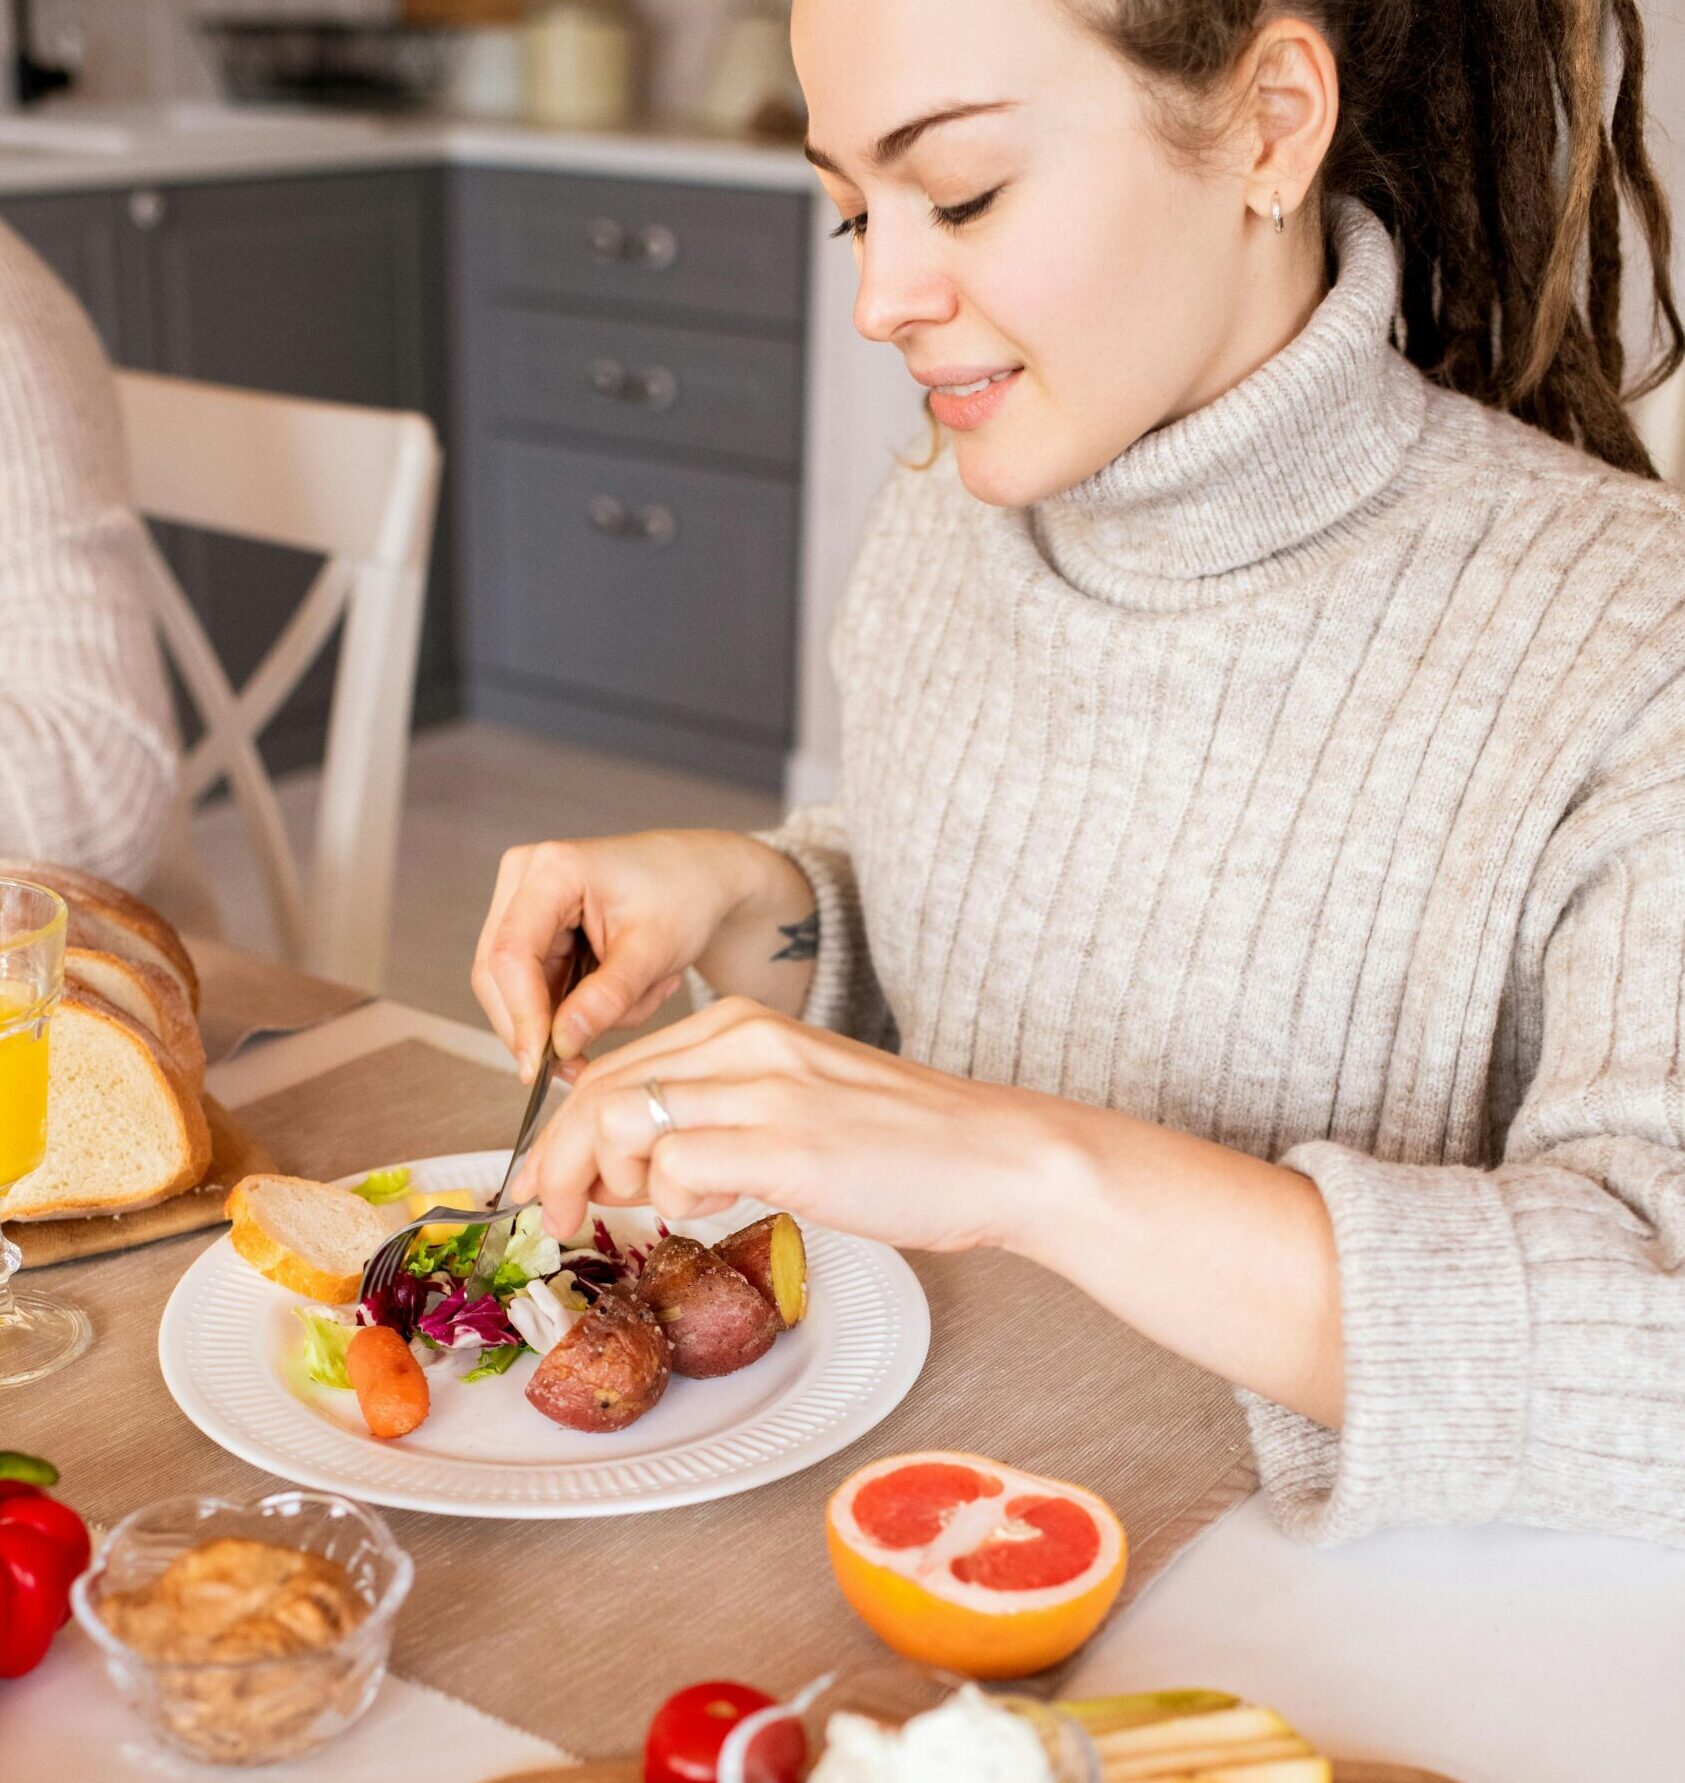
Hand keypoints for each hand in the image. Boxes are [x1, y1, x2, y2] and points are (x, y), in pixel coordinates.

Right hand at [472, 830, 809, 1079]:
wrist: (697, 876)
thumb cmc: (682, 897)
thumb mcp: (653, 952)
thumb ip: (606, 998)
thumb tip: (559, 1045)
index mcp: (552, 869)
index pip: (512, 953)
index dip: (520, 1015)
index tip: (538, 1066)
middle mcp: (524, 878)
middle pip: (498, 974)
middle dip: (537, 1027)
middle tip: (580, 1067)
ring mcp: (522, 903)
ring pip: (514, 988)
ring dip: (566, 1016)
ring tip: (638, 999)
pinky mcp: (533, 929)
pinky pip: (535, 987)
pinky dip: (574, 1007)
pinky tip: (627, 992)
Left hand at [511, 996, 1090, 1253]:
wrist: (997, 1154)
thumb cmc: (903, 1141)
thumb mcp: (797, 1098)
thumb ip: (719, 1111)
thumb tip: (637, 1161)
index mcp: (743, 1024)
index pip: (613, 1067)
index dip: (562, 1133)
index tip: (550, 1182)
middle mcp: (745, 1042)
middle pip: (600, 1092)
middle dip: (557, 1163)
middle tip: (557, 1216)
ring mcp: (767, 1090)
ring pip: (623, 1122)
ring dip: (605, 1183)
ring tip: (639, 1213)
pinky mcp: (789, 1145)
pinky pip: (677, 1165)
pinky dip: (670, 1199)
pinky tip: (713, 1206)